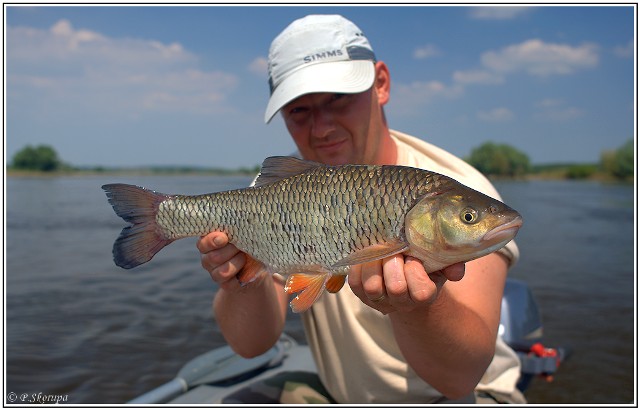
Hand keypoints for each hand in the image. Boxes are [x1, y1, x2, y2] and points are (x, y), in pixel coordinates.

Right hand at [197, 231, 248, 291]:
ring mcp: (215, 273)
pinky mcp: (226, 285)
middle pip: (213, 258)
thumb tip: (236, 229)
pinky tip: (247, 268)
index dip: (212, 241)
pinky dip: (241, 274)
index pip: (203, 244)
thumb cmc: (247, 243)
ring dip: (237, 262)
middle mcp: (208, 259)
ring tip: (244, 256)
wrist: (258, 262)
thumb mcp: (242, 234)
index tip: (224, 237)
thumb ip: (234, 231)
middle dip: (230, 250)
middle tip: (240, 246)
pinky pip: (230, 283)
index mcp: (208, 244)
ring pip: (222, 271)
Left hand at [348, 255, 464, 313]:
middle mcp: (401, 303)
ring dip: (374, 263)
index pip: (421, 292)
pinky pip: (354, 282)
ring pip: (372, 286)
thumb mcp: (441, 263)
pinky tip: (367, 254)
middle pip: (395, 288)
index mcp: (423, 295)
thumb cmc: (425, 266)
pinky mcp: (361, 294)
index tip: (413, 257)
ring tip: (379, 249)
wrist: (404, 277)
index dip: (415, 271)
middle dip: (394, 263)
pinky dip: (358, 265)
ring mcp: (379, 301)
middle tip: (395, 250)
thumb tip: (456, 271)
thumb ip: (452, 264)